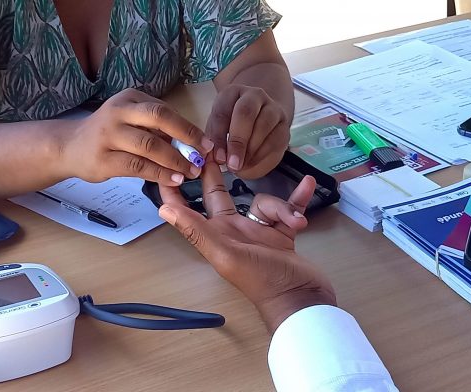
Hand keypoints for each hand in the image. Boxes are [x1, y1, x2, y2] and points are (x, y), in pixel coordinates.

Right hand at [60, 89, 213, 185]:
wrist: (69, 147)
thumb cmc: (109, 134)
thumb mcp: (132, 122)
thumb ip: (157, 129)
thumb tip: (194, 144)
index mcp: (130, 99)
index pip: (166, 110)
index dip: (189, 128)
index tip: (207, 143)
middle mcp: (118, 112)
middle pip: (159, 118)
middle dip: (186, 137)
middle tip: (203, 155)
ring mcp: (108, 134)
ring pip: (149, 145)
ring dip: (175, 160)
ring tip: (191, 172)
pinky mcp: (103, 159)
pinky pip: (138, 167)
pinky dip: (159, 174)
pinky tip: (173, 180)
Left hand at [158, 158, 334, 332]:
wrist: (302, 300)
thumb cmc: (263, 280)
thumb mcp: (227, 255)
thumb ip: (198, 231)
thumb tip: (163, 209)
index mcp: (215, 236)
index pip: (188, 209)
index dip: (176, 189)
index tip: (170, 163)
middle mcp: (233, 231)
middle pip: (219, 194)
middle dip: (216, 174)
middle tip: (215, 149)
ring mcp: (258, 232)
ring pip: (263, 202)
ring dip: (280, 207)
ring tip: (294, 224)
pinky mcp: (282, 233)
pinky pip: (288, 209)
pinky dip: (297, 199)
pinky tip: (308, 184)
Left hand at [205, 85, 289, 178]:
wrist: (260, 116)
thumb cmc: (231, 123)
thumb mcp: (218, 126)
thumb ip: (214, 140)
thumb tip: (216, 159)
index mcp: (232, 93)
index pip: (222, 112)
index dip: (219, 137)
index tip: (218, 158)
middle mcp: (254, 95)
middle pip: (246, 114)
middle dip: (238, 143)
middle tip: (232, 165)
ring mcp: (273, 109)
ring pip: (264, 128)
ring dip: (251, 153)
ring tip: (241, 168)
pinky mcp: (285, 126)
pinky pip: (276, 143)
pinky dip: (263, 159)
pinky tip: (252, 167)